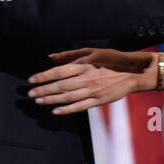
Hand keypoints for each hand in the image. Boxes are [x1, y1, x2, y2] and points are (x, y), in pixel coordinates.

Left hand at [27, 48, 155, 114]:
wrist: (133, 72)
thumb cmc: (111, 60)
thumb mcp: (92, 52)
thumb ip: (71, 55)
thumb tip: (51, 57)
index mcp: (84, 65)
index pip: (59, 71)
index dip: (44, 76)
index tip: (32, 80)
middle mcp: (86, 78)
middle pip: (60, 85)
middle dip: (43, 90)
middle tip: (31, 94)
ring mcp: (93, 91)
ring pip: (67, 97)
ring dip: (51, 100)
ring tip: (39, 101)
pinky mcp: (99, 101)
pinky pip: (79, 106)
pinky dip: (67, 109)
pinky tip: (56, 111)